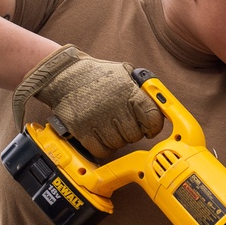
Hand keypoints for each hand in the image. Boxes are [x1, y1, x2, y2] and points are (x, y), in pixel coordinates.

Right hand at [15, 44, 163, 157]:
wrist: (64, 75)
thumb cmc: (97, 75)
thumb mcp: (124, 73)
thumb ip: (142, 89)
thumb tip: (161, 105)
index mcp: (129, 91)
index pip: (153, 118)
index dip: (153, 126)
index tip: (149, 128)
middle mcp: (115, 106)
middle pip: (135, 135)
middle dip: (131, 132)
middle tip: (122, 123)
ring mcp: (98, 120)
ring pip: (119, 145)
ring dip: (116, 140)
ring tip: (108, 126)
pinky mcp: (82, 131)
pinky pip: (101, 151)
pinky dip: (102, 147)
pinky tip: (99, 135)